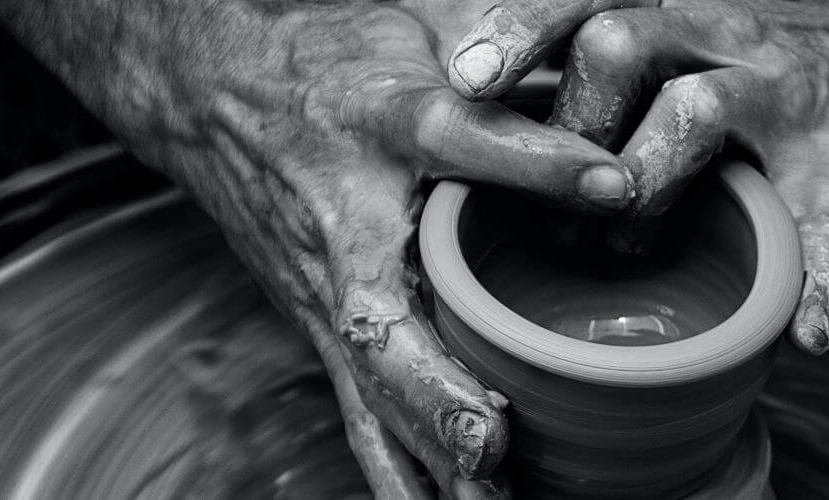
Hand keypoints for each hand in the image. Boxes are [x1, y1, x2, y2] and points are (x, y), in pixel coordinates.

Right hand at [42, 1, 634, 496]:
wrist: (214, 96)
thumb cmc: (325, 67)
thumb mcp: (410, 38)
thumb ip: (498, 77)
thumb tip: (601, 121)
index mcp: (374, 126)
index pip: (457, 139)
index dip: (534, 162)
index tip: (614, 185)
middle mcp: (344, 224)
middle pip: (380, 318)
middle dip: (432, 390)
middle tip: (489, 445)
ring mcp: (325, 290)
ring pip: (365, 387)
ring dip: (418, 458)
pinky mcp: (322, 327)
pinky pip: (356, 409)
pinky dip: (397, 471)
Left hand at [446, 0, 828, 354]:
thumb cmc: (756, 63)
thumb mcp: (682, 43)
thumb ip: (607, 73)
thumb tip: (496, 120)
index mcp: (671, 10)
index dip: (524, 29)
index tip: (469, 76)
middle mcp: (724, 36)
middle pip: (617, 45)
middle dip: (567, 129)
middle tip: (546, 205)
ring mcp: (783, 97)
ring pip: (694, 114)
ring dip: (641, 191)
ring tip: (618, 249)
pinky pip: (822, 227)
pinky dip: (812, 284)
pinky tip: (802, 331)